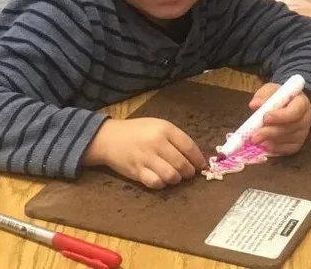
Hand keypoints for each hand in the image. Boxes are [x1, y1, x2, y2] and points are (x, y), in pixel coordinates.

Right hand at [82, 118, 205, 188]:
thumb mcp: (158, 125)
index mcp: (164, 129)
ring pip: (171, 175)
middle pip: (181, 163)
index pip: (188, 146)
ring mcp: (146, 158)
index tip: (202, 165)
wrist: (108, 138)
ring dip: (177, 179)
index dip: (198, 158)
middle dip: (189, 171)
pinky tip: (162, 180)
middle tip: (188, 173)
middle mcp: (156, 143)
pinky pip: (155, 183)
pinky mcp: (136, 171)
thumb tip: (194, 155)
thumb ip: (175, 138)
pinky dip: (162, 184)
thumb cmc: (137, 131)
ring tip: (175, 177)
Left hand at [249, 84, 310, 155]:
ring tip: (255, 137)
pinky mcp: (296, 145)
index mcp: (302, 103)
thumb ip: (263, 95)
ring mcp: (302, 134)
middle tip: (254, 136)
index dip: (280, 116)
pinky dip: (271, 147)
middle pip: (288, 128)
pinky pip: (283, 150)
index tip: (265, 117)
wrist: (288, 106)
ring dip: (268, 139)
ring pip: (284, 140)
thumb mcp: (272, 91)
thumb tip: (254, 104)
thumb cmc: (279, 98)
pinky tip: (264, 142)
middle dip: (269, 132)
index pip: (295, 111)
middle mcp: (305, 119)